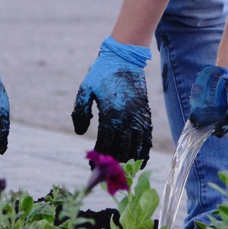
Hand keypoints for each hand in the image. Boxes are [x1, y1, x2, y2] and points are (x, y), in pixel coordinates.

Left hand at [72, 37, 153, 163]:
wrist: (125, 57)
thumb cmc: (102, 73)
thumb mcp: (85, 89)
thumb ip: (80, 112)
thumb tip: (80, 132)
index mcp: (110, 113)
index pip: (105, 144)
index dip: (99, 158)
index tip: (92, 166)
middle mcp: (127, 118)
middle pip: (122, 150)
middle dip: (113, 163)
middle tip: (105, 171)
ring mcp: (138, 116)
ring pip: (136, 147)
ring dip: (128, 161)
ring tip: (120, 170)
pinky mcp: (146, 113)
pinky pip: (147, 138)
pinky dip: (144, 152)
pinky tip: (139, 162)